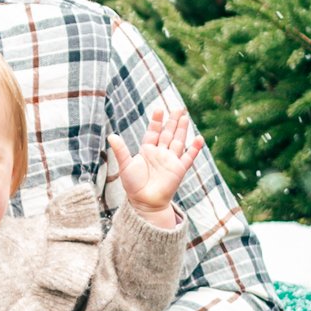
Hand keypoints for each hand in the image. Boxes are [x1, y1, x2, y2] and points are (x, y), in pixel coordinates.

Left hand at [108, 106, 202, 227]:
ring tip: (186, 117)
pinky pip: (188, 158)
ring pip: (179, 141)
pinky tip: (199, 139)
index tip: (159, 110)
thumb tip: (111, 136)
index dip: (156, 121)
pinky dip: (194, 149)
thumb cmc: (133, 185)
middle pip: (168, 133)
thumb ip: (121, 150)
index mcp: (147, 151)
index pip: (153, 132)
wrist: (144, 202)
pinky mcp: (179, 170)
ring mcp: (170, 161)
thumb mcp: (125, 165)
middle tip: (178, 108)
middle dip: (173, 121)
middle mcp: (160, 154)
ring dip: (183, 130)